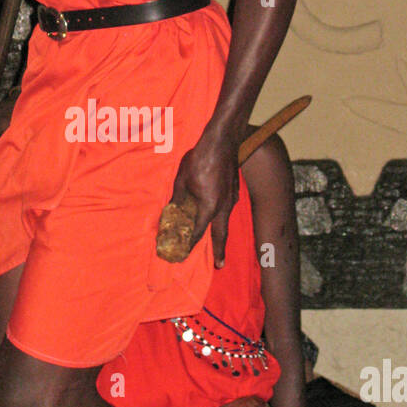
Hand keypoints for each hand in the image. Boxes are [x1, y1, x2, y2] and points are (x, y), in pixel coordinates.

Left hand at [168, 126, 238, 267]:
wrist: (221, 140)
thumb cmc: (199, 159)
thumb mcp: (182, 180)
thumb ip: (178, 200)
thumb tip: (172, 212)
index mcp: (209, 207)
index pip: (198, 232)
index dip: (189, 244)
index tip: (183, 254)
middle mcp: (223, 206)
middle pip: (220, 233)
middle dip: (219, 250)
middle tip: (220, 265)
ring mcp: (232, 198)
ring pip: (226, 221)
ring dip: (221, 233)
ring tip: (220, 245)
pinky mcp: (234, 190)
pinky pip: (228, 209)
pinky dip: (223, 217)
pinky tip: (219, 216)